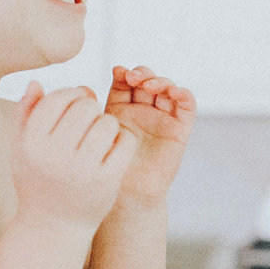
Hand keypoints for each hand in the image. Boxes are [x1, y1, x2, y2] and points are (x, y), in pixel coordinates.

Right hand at [11, 82, 137, 229]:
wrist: (52, 227)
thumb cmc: (37, 180)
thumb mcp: (22, 148)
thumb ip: (26, 114)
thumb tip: (36, 82)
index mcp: (31, 143)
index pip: (58, 99)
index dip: (72, 95)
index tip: (77, 103)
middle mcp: (54, 155)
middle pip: (86, 107)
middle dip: (91, 109)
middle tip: (89, 122)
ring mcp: (82, 169)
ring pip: (108, 122)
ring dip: (108, 124)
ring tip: (100, 136)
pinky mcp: (107, 181)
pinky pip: (125, 142)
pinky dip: (122, 141)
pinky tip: (113, 149)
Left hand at [104, 65, 194, 214]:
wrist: (126, 196)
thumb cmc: (106, 167)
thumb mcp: (97, 133)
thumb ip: (94, 112)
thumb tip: (82, 88)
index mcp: (121, 109)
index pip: (126, 81)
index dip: (124, 73)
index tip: (118, 72)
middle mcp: (143, 110)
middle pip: (147, 80)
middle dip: (142, 74)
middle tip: (133, 79)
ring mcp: (163, 118)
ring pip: (167, 89)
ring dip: (161, 81)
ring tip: (151, 86)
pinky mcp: (180, 129)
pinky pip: (187, 107)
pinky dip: (184, 94)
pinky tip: (174, 92)